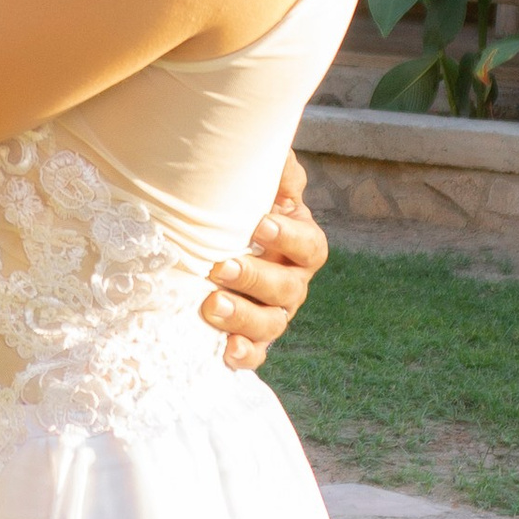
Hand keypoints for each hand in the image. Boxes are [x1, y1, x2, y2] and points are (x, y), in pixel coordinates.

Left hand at [198, 150, 326, 373]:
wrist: (210, 241)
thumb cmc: (239, 208)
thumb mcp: (258, 183)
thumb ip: (274, 169)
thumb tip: (280, 164)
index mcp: (300, 245)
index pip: (307, 243)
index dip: (287, 236)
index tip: (259, 223)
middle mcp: (292, 282)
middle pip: (287, 288)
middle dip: (254, 278)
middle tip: (220, 266)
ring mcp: (274, 313)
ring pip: (271, 324)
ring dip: (244, 317)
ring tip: (211, 305)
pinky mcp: (252, 339)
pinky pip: (256, 354)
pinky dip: (245, 355)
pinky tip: (226, 350)